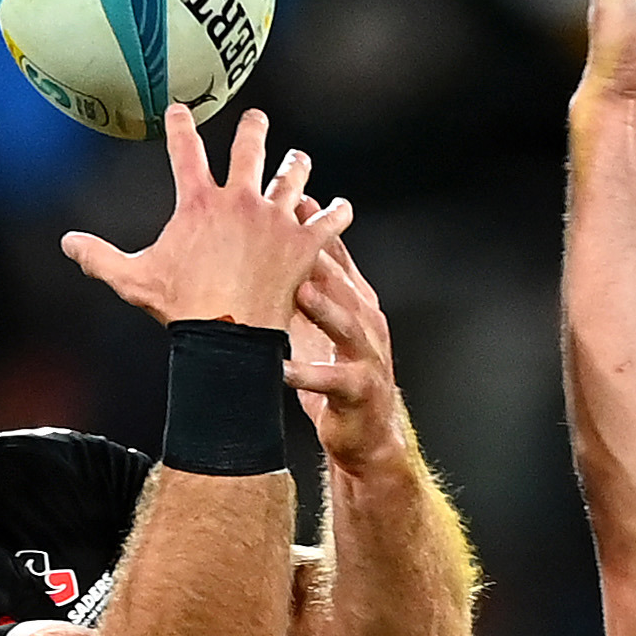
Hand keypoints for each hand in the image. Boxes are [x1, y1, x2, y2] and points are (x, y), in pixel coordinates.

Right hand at [62, 105, 353, 333]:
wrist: (229, 335)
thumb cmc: (181, 308)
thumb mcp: (133, 280)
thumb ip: (99, 257)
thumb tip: (66, 242)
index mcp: (199, 202)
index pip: (185, 152)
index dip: (180, 127)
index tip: (179, 109)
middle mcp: (241, 200)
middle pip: (250, 150)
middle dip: (253, 130)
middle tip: (257, 119)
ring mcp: (276, 220)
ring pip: (292, 179)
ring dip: (297, 167)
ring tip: (300, 159)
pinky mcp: (304, 245)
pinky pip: (327, 223)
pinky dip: (336, 214)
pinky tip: (342, 207)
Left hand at [287, 232, 405, 475]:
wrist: (367, 435)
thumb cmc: (335, 374)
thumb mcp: (321, 326)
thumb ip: (303, 287)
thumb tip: (267, 246)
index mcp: (356, 302)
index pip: (337, 257)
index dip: (316, 229)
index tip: (292, 200)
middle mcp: (367, 322)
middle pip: (343, 283)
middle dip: (320, 258)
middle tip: (290, 234)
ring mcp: (368, 356)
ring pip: (347, 325)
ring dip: (324, 308)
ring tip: (298, 292)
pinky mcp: (359, 390)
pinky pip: (331, 380)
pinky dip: (306, 374)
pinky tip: (280, 368)